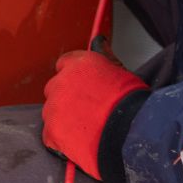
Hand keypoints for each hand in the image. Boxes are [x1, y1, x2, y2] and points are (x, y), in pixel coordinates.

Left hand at [42, 50, 147, 181]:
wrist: (131, 133)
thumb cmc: (132, 102)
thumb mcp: (121, 70)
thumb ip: (105, 56)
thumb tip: (99, 40)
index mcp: (77, 64)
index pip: (64, 63)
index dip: (75, 76)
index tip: (83, 87)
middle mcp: (61, 83)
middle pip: (56, 88)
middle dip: (68, 98)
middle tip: (88, 110)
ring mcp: (53, 108)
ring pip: (52, 112)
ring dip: (64, 118)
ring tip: (87, 128)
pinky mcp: (51, 132)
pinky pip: (50, 135)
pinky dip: (61, 140)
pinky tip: (80, 142)